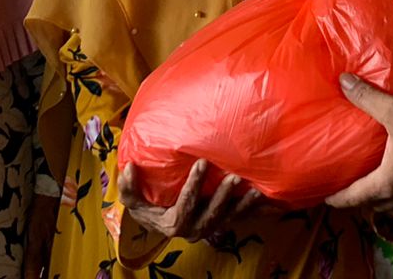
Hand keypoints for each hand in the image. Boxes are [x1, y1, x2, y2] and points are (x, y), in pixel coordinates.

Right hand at [118, 160, 268, 242]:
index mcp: (173, 224)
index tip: (201, 163)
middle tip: (233, 177)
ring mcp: (208, 227)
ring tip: (254, 191)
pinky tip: (263, 198)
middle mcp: (193, 229)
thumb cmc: (146, 206)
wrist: (158, 222)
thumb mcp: (132, 200)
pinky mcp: (220, 222)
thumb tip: (128, 169)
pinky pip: (237, 219)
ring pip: (227, 219)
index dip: (194, 186)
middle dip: (223, 196)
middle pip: (210, 215)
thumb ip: (128, 187)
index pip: (185, 206)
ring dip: (242, 205)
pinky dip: (251, 210)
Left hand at [326, 75, 392, 218]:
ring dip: (382, 202)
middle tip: (349, 187)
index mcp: (386, 184)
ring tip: (375, 188)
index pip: (354, 197)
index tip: (325, 198)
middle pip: (374, 206)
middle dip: (360, 200)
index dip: (337, 198)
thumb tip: (343, 83)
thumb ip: (369, 98)